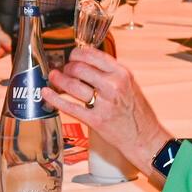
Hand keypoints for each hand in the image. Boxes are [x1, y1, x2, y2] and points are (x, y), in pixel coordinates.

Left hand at [42, 47, 170, 179]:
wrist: (145, 137)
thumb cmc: (137, 112)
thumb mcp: (129, 85)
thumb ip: (110, 73)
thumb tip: (86, 63)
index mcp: (122, 73)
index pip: (92, 55)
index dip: (77, 54)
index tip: (71, 56)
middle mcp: (113, 85)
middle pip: (79, 68)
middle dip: (67, 68)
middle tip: (63, 70)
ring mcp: (104, 103)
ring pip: (72, 85)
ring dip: (58, 80)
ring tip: (54, 78)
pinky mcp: (95, 120)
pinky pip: (69, 106)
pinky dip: (54, 99)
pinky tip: (47, 94)